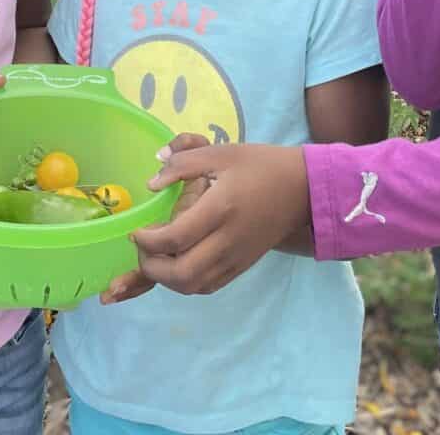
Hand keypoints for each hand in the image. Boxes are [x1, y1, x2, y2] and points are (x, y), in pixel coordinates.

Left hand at [125, 142, 311, 295]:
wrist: (303, 189)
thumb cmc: (260, 166)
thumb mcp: (221, 153)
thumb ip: (183, 163)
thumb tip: (152, 180)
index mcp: (220, 208)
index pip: (175, 238)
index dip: (148, 241)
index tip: (137, 231)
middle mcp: (227, 240)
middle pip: (181, 273)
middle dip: (151, 267)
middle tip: (142, 248)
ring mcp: (236, 258)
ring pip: (193, 286)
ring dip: (167, 279)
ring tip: (157, 258)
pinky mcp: (242, 266)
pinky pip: (208, 286)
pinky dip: (186, 282)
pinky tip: (179, 264)